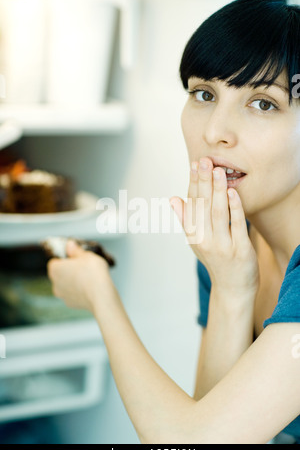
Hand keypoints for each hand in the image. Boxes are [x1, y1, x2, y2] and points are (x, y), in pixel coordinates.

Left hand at [47, 240, 117, 313]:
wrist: (101, 295)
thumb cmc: (93, 273)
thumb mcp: (86, 255)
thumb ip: (76, 250)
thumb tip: (70, 245)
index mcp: (55, 269)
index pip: (55, 261)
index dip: (66, 259)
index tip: (75, 258)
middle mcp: (55, 283)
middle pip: (60, 274)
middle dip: (69, 270)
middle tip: (83, 267)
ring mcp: (62, 295)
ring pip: (66, 285)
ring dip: (74, 281)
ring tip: (88, 278)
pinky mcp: (71, 304)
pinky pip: (73, 294)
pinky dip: (79, 291)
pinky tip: (90, 288)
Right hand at [170, 158, 259, 297]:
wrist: (232, 288)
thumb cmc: (216, 261)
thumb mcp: (196, 242)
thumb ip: (187, 220)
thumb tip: (174, 199)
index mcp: (193, 236)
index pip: (191, 205)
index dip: (192, 183)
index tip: (193, 164)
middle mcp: (205, 241)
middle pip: (202, 206)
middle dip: (203, 182)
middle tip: (204, 160)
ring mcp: (223, 246)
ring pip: (218, 213)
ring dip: (217, 190)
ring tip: (218, 170)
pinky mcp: (241, 250)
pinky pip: (237, 225)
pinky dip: (235, 208)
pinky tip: (233, 192)